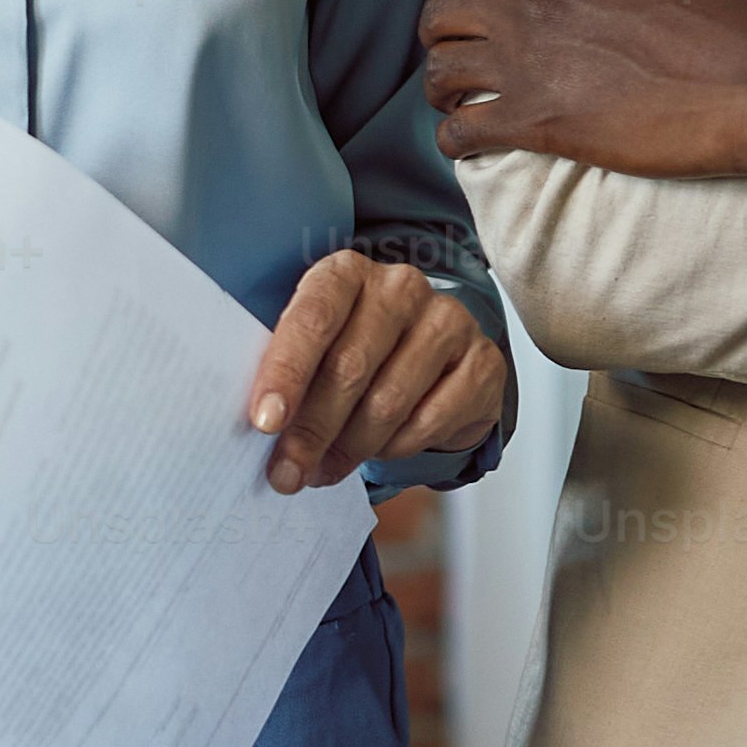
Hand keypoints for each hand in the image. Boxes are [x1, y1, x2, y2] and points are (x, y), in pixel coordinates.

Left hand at [246, 251, 513, 490]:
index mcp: (346, 273)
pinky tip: (380, 451)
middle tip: (287, 473)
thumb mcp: (314, 350)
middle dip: (312, 430)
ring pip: (388, 401)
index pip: (312, 318)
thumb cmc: (354, 351)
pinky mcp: (483, 361)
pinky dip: (397, 447)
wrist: (430, 357)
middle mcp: (400, 287)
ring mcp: (448, 321)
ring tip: (325, 469)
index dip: (286, 372)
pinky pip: (431, 420)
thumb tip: (265, 434)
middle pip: (349, 367)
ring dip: (350, 447)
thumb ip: (289, 378)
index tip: (264, 422)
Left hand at [424, 0, 746, 178]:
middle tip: (462, 41)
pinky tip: (471, 136)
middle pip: (439, 12)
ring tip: (462, 92)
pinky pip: (461, 132)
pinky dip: (455, 136)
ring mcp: (527, 66)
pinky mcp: (540, 125)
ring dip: (444, 82)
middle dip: (443, 27)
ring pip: (440, 72)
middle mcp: (527, 3)